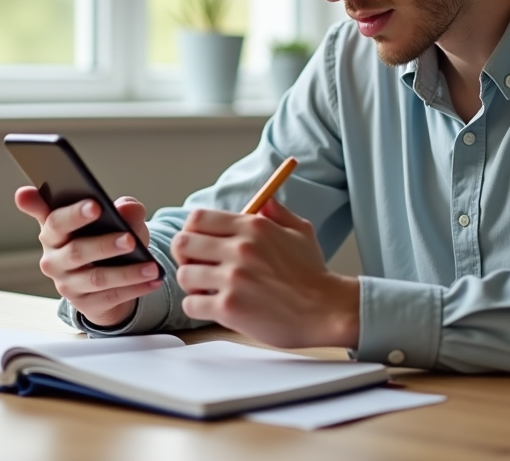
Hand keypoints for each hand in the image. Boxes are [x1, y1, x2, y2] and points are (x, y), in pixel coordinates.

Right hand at [15, 187, 161, 328]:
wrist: (107, 278)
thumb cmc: (107, 238)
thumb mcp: (118, 221)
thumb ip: (124, 210)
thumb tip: (128, 208)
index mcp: (54, 231)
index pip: (56, 220)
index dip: (73, 213)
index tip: (94, 204)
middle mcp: (53, 258)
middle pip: (75, 251)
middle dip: (105, 245)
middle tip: (129, 239)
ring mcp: (66, 284)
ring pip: (96, 278)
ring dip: (126, 273)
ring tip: (151, 266)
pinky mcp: (83, 304)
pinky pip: (110, 296)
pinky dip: (135, 288)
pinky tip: (153, 281)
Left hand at [171, 198, 359, 347]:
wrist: (326, 310)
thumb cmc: (313, 273)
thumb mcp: (300, 231)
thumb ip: (277, 212)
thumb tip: (264, 200)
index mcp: (252, 227)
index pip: (198, 218)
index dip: (192, 231)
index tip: (199, 243)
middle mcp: (239, 249)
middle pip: (183, 243)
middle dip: (186, 256)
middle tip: (198, 266)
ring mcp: (233, 279)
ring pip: (184, 275)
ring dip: (192, 283)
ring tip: (208, 289)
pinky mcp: (229, 308)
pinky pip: (192, 304)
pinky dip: (197, 306)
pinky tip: (213, 307)